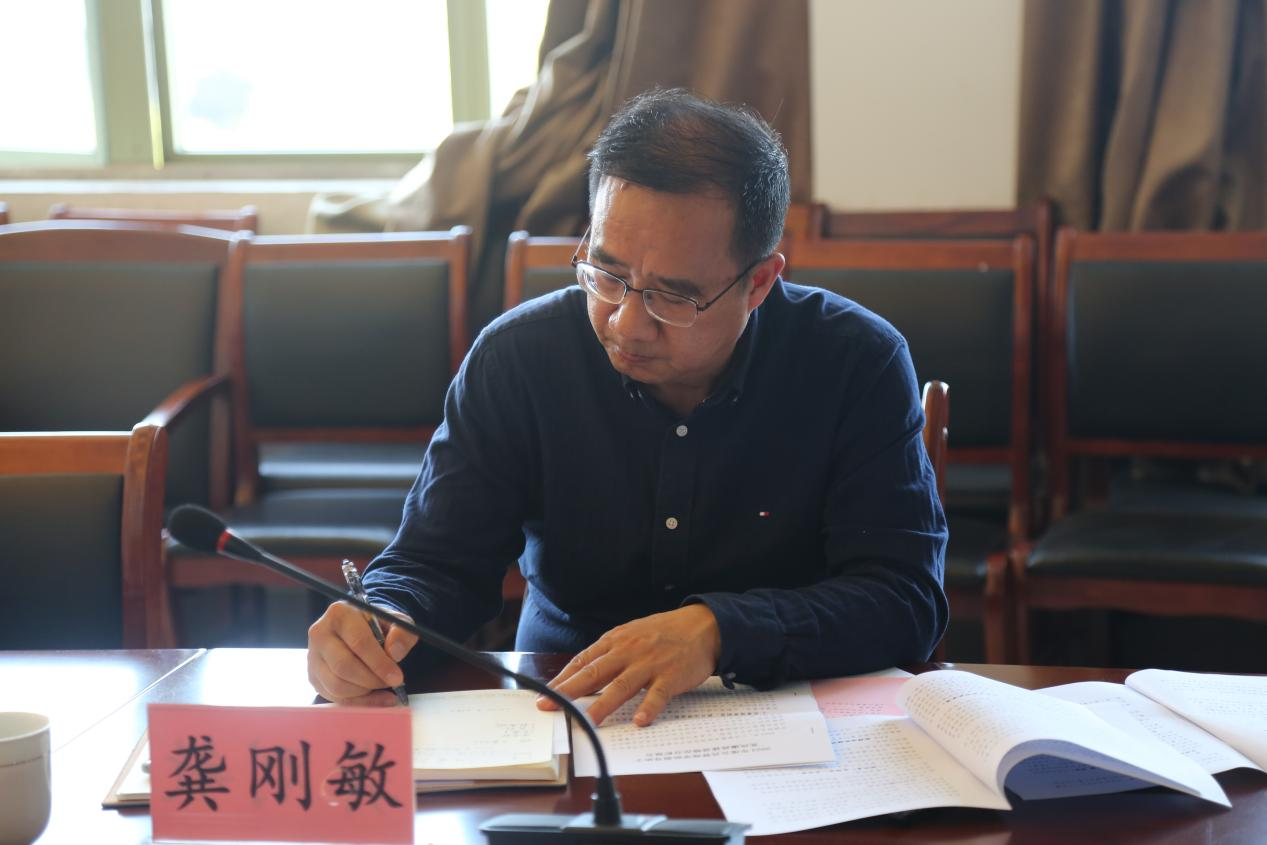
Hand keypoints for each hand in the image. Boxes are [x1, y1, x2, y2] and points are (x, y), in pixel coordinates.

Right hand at [307, 601, 417, 704]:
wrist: (360, 629)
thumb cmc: (378, 625)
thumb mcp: (396, 621)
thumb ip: (402, 633)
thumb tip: (395, 653)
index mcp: (340, 613)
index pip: (359, 642)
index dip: (379, 663)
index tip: (396, 677)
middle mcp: (320, 633)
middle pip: (344, 666)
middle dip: (372, 680)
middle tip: (391, 683)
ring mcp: (313, 656)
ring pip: (336, 685)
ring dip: (364, 692)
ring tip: (383, 686)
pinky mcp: (313, 676)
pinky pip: (334, 696)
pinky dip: (357, 702)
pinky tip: (374, 697)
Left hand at [538, 604, 720, 726]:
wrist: (704, 625)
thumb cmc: (664, 633)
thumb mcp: (632, 634)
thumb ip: (610, 653)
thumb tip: (583, 675)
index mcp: (616, 641)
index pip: (583, 661)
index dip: (563, 679)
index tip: (545, 694)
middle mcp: (629, 651)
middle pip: (595, 673)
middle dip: (570, 692)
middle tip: (550, 707)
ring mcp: (650, 664)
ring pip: (622, 686)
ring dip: (603, 705)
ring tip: (587, 721)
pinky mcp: (672, 676)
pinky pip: (658, 694)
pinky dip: (649, 707)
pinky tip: (640, 721)